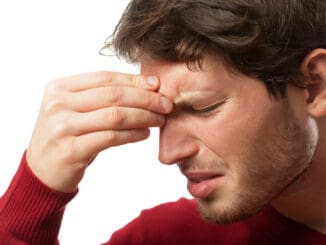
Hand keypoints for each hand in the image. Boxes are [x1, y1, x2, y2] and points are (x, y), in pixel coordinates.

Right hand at [26, 71, 172, 191]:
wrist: (42, 170)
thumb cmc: (67, 136)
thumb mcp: (77, 110)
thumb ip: (104, 96)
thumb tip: (149, 85)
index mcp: (60, 87)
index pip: (105, 78)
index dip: (135, 80)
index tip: (157, 86)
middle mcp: (58, 104)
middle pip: (113, 95)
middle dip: (146, 99)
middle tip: (166, 104)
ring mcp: (63, 127)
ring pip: (115, 116)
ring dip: (144, 116)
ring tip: (160, 119)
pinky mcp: (71, 150)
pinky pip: (111, 137)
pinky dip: (133, 134)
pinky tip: (145, 133)